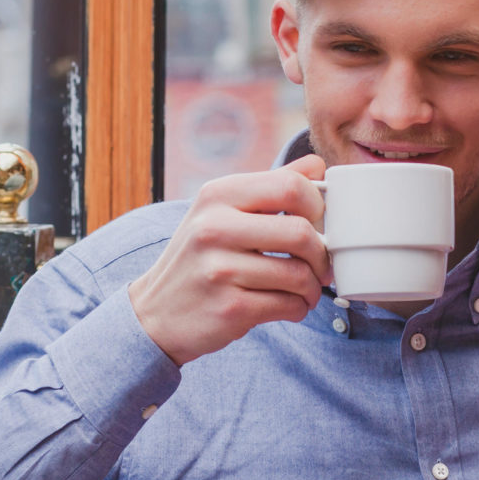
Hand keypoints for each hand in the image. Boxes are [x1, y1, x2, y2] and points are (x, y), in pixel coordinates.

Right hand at [130, 156, 332, 366]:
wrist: (156, 313)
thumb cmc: (202, 258)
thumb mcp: (224, 212)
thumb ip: (272, 186)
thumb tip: (317, 165)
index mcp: (218, 195)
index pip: (291, 187)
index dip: (318, 207)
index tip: (318, 225)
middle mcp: (214, 227)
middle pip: (301, 233)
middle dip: (322, 255)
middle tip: (321, 267)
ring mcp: (219, 269)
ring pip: (298, 274)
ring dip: (311, 288)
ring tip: (304, 291)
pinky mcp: (229, 308)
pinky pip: (288, 305)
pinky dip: (299, 309)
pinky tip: (289, 307)